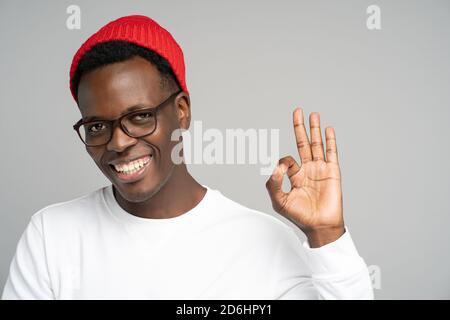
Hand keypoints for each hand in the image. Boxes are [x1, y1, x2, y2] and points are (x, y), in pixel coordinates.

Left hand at [266, 108, 344, 247]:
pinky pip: (331, 152)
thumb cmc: (300, 216)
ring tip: (313, 114)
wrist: (320, 226)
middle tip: (298, 111)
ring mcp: (321, 169)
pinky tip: (328, 129)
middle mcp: (308, 169)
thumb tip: (276, 167)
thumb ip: (273, 184)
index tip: (282, 171)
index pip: (288, 159)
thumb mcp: (279, 201)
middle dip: (300, 127)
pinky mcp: (332, 171)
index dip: (283, 162)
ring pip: (317, 144)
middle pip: (303, 143)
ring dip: (314, 129)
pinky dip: (330, 140)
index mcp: (295, 176)